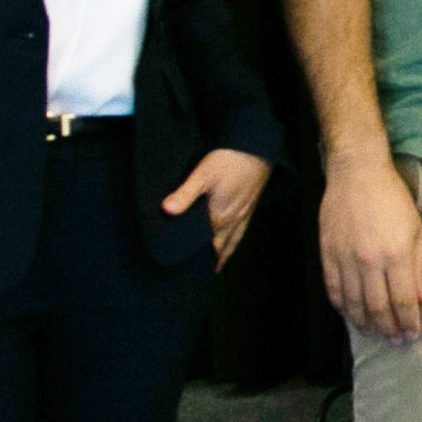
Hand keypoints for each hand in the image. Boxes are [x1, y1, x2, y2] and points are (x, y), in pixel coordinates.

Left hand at [163, 148, 273, 269]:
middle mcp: (233, 220)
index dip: (200, 258)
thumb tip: (166, 211)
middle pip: (223, 247)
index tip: (191, 271)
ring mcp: (244, 214)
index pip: (208, 245)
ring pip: (235, 241)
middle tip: (205, 273)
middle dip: (214, 261)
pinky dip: (236, 241)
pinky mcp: (251, 205)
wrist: (256, 149)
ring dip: (226, 253)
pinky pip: (242, 231)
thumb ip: (184, 194)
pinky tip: (233, 239)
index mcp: (220, 217)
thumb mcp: (202, 174)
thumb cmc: (228, 160)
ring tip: (219, 264)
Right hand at [321, 151, 421, 340]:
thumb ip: (417, 266)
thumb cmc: (392, 198)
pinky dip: (342, 307)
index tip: (412, 334)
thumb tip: (420, 299)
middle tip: (396, 341)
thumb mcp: (415, 230)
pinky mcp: (327, 254)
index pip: (402, 300)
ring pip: (353, 304)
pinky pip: (333, 289)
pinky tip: (351, 315)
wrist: (357, 172)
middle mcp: (369, 261)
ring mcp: (345, 258)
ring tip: (375, 333)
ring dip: (365, 324)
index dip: (408, 322)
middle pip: (378, 308)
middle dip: (389, 329)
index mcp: (396, 254)